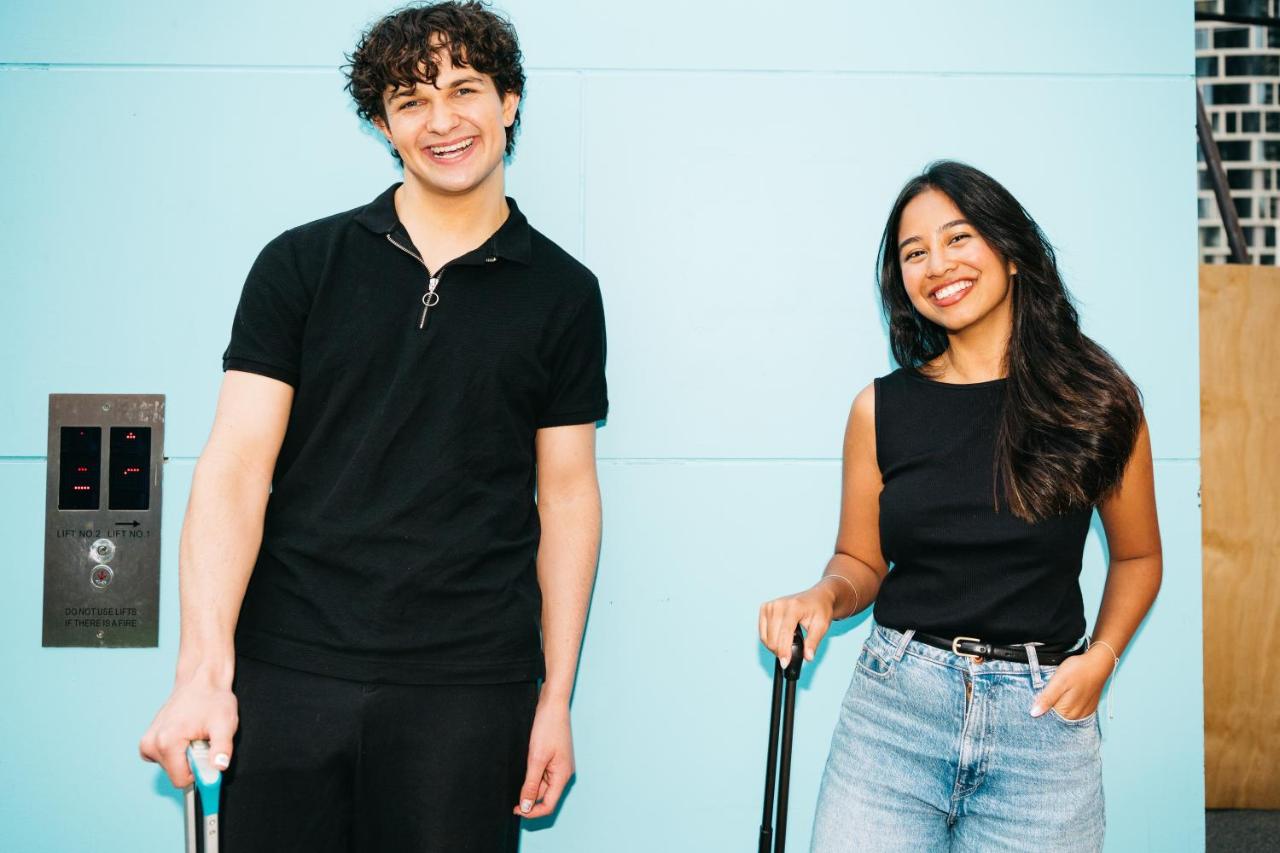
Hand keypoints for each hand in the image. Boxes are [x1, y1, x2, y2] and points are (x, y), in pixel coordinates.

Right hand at [139, 675, 237, 786]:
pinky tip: (185, 735)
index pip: (181, 780)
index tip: (208, 757)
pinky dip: (177, 751)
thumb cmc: (212, 699)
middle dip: (192, 761)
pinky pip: (164, 759)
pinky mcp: (147, 741)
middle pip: (176, 773)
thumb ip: (222, 749)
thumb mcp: (224, 724)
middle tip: (202, 740)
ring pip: (170, 766)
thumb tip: (219, 767)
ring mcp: (147, 741)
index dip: (199, 772)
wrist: (200, 681)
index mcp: (167, 742)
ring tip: (195, 734)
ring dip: (186, 755)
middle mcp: (151, 743)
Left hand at [514, 695, 573, 818]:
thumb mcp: (536, 758)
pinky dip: (533, 776)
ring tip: (516, 779)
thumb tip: (526, 807)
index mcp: (563, 776)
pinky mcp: (554, 757)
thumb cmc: (548, 727)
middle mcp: (564, 773)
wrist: (553, 704)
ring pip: (543, 785)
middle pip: (546, 796)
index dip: (532, 812)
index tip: (515, 810)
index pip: (549, 805)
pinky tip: (522, 770)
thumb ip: (531, 784)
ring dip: (530, 787)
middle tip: (511, 798)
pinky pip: (543, 773)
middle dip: (530, 799)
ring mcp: (559, 765)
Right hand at [758, 582, 839, 667]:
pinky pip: (762, 633)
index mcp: (793, 607)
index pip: (784, 633)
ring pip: (765, 637)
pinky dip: (769, 641)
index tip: (785, 664)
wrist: (817, 597)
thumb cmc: (820, 610)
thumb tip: (808, 657)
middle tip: (793, 652)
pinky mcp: (765, 608)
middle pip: (773, 638)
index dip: (784, 651)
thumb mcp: (822, 626)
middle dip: (781, 651)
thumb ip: (813, 642)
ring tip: (788, 644)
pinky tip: (781, 638)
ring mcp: (770, 606)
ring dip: (775, 647)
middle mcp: (778, 605)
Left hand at [1030, 647, 1114, 719]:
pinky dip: (1069, 701)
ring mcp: (1084, 713)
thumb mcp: (1058, 682)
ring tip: (1065, 688)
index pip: (1046, 714)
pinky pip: (1073, 708)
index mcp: (1067, 713)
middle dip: (1051, 702)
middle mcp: (1076, 717)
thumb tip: (1034, 714)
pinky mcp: (1088, 707)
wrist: (1098, 663)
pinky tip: (1071, 691)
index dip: (1042, 702)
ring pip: (1064, 710)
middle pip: (1055, 713)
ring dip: (1060, 701)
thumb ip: (1047, 699)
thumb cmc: (1078, 670)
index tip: (1046, 691)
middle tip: (1056, 687)